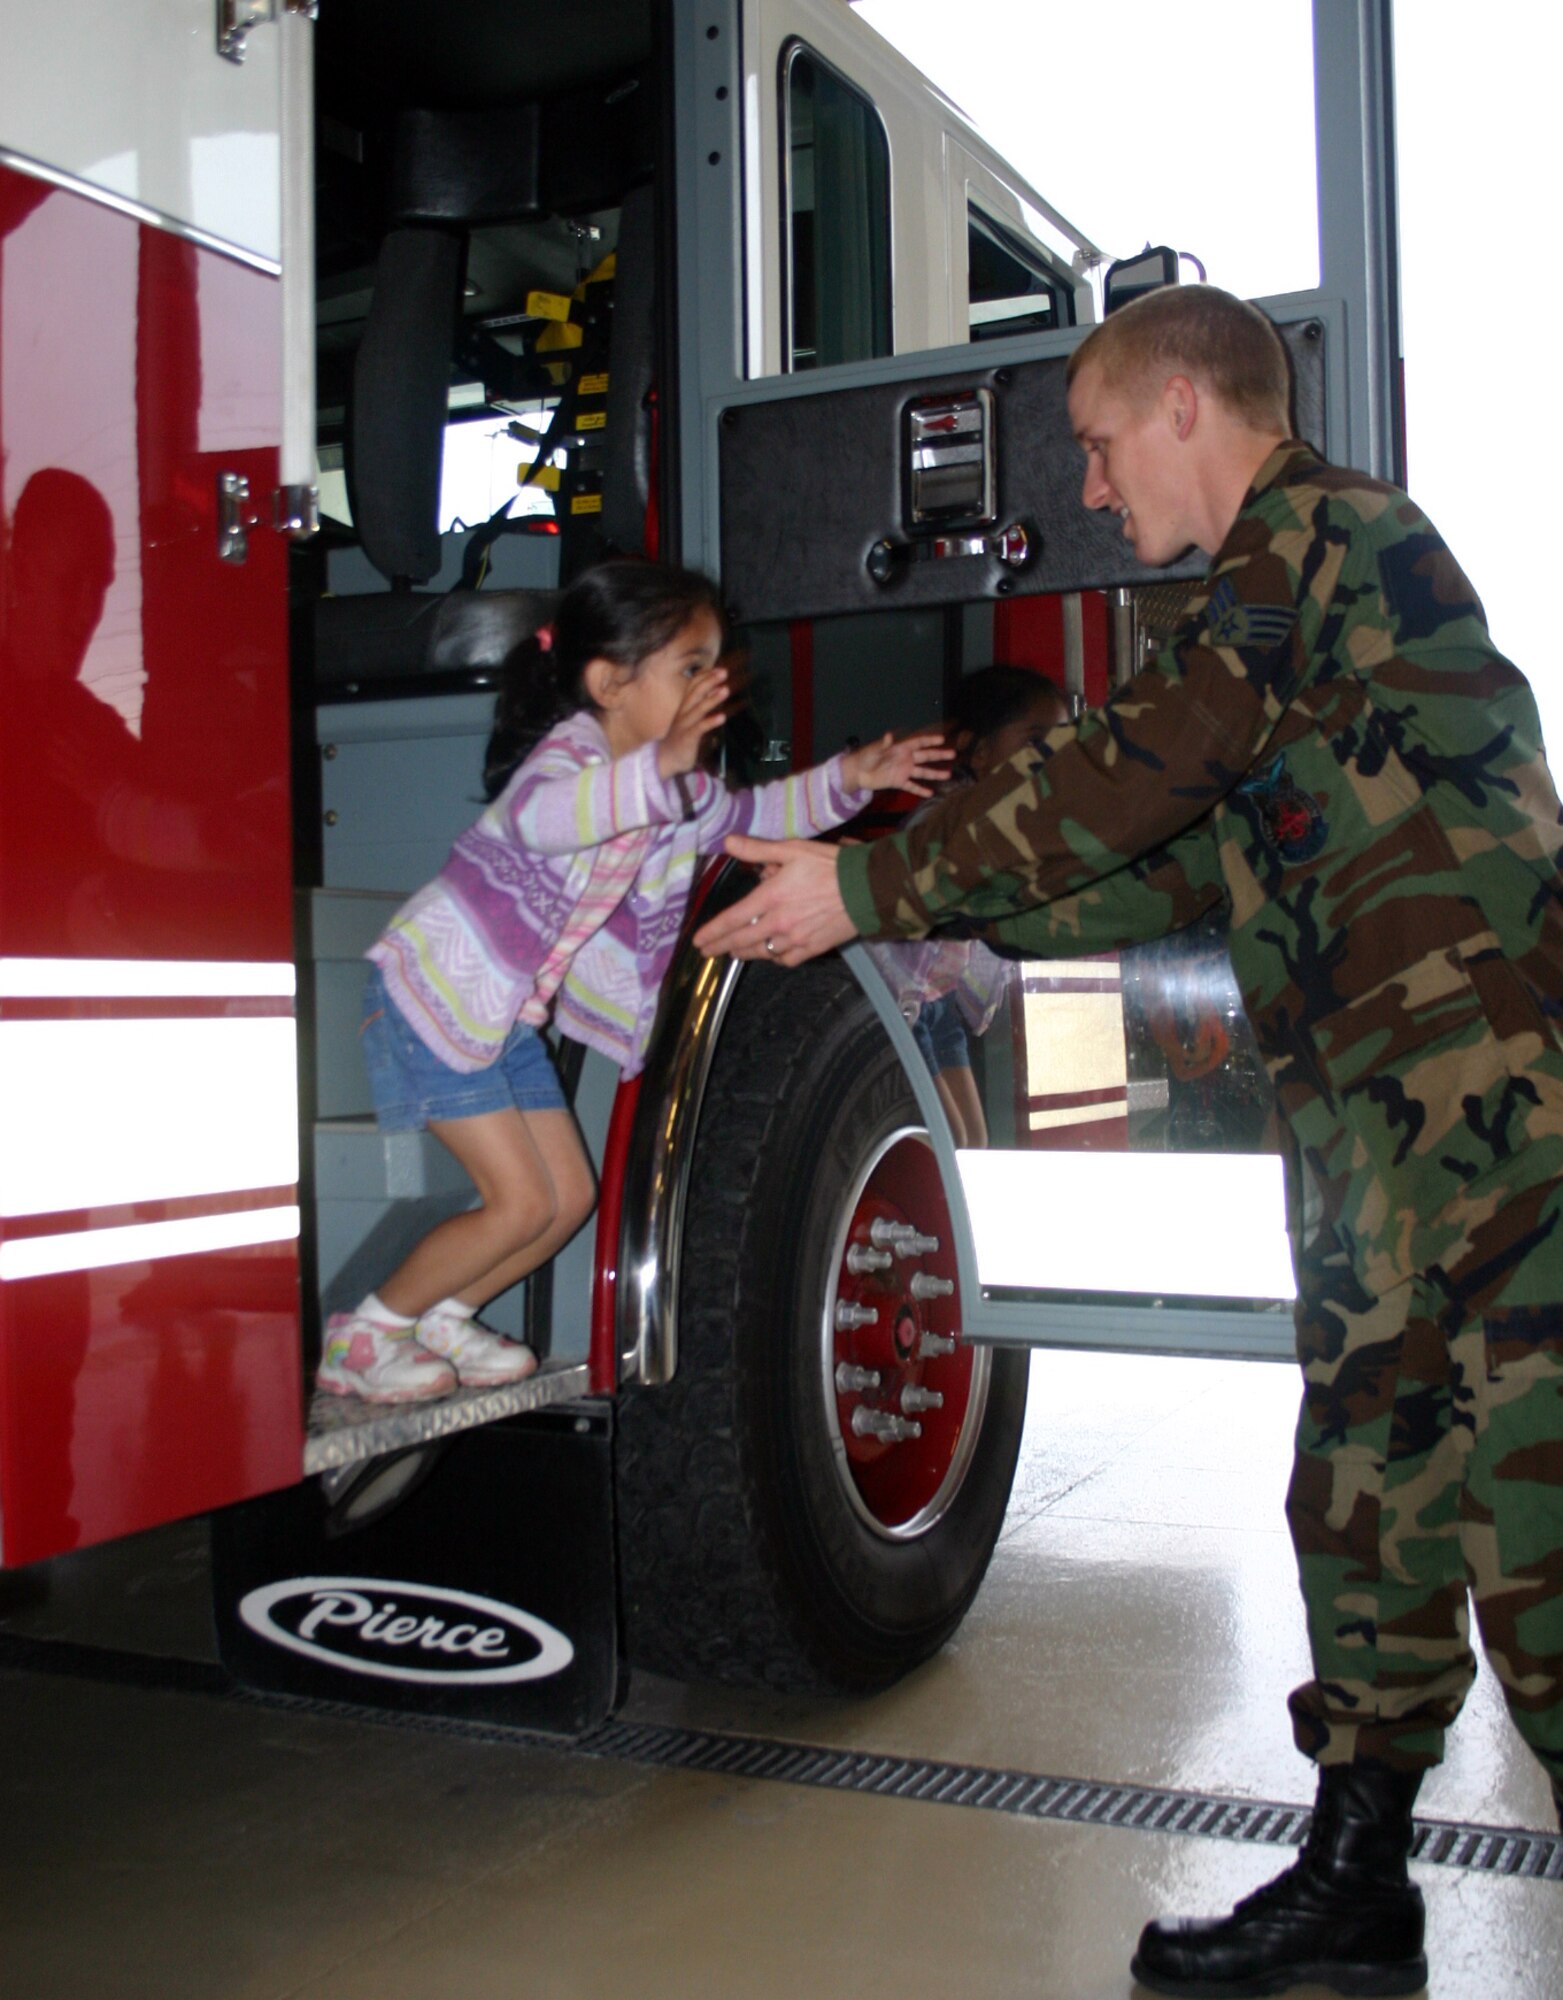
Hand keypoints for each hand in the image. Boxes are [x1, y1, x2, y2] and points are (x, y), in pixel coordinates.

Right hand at [657, 666, 730, 778]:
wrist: (664, 760)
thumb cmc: (679, 738)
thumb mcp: (689, 719)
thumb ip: (699, 706)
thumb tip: (713, 692)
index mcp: (684, 706)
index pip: (693, 686)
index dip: (704, 676)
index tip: (717, 668)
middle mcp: (683, 712)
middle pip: (696, 692)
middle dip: (709, 681)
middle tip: (723, 672)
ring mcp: (685, 724)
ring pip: (699, 708)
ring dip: (712, 698)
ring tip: (725, 690)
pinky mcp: (688, 737)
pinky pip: (700, 728)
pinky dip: (711, 721)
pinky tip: (722, 717)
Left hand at [693, 835, 856, 963]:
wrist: (867, 889)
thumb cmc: (829, 865)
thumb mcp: (792, 849)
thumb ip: (757, 849)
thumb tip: (728, 842)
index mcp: (770, 897)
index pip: (732, 919)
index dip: (713, 932)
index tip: (698, 941)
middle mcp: (778, 923)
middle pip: (742, 941)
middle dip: (721, 947)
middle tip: (707, 952)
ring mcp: (796, 938)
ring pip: (763, 952)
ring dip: (745, 953)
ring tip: (735, 952)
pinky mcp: (813, 948)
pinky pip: (787, 959)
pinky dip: (776, 958)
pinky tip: (772, 953)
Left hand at [840, 730, 953, 797]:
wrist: (858, 773)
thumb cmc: (866, 757)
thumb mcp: (874, 750)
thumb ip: (883, 744)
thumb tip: (889, 735)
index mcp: (901, 748)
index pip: (918, 743)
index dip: (930, 741)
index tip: (942, 740)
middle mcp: (906, 759)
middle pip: (925, 756)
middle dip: (939, 755)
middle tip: (953, 754)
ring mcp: (904, 771)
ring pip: (922, 772)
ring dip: (934, 773)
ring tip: (948, 775)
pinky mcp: (899, 782)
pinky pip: (912, 786)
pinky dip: (920, 789)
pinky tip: (930, 793)